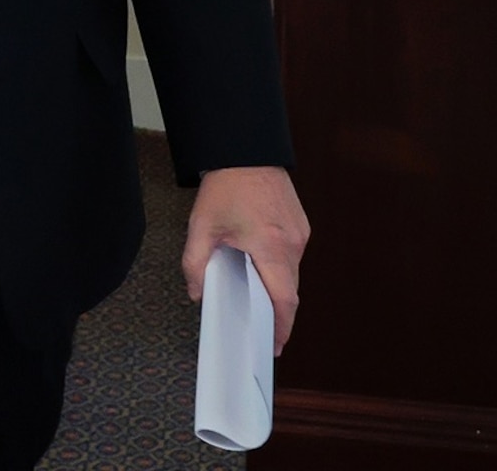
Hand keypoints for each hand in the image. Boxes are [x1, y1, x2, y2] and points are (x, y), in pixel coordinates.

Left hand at [182, 165, 309, 351]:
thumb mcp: (202, 226)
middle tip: (262, 332)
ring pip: (292, 274)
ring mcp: (300, 234)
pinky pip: (292, 256)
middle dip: (277, 313)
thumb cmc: (225, 187)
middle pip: (290, 290)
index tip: (274, 346)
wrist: (245, 150)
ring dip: (276, 288)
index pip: (284, 299)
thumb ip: (195, 264)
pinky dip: (279, 269)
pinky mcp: (300, 225)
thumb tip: (198, 293)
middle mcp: (293, 244)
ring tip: (256, 301)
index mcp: (272, 247)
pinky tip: (260, 270)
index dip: (281, 326)